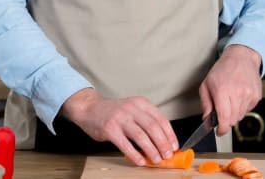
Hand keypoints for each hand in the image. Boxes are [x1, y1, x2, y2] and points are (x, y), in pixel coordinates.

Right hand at [60, 88, 177, 165]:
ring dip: (151, 150)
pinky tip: (140, 161)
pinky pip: (125, 144)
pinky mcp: (110, 129)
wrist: (90, 108)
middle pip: (153, 127)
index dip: (169, 133)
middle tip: (167, 155)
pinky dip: (134, 154)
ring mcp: (120, 118)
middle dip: (163, 143)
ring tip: (156, 159)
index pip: (160, 118)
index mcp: (141, 103)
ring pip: (141, 136)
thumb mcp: (132, 109)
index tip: (174, 145)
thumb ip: (146, 121)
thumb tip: (163, 140)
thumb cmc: (114, 112)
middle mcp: (132, 108)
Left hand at [199, 44, 262, 135]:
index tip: (219, 131)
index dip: (222, 129)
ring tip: (231, 98)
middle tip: (223, 109)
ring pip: (241, 116)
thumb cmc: (223, 69)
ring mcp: (249, 94)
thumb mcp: (206, 84)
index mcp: (222, 91)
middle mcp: (237, 93)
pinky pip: (248, 110)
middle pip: (233, 120)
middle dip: (226, 119)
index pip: (224, 118)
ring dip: (235, 113)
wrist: (241, 57)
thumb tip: (207, 120)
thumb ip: (206, 104)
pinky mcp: (256, 95)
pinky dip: (243, 107)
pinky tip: (239, 95)